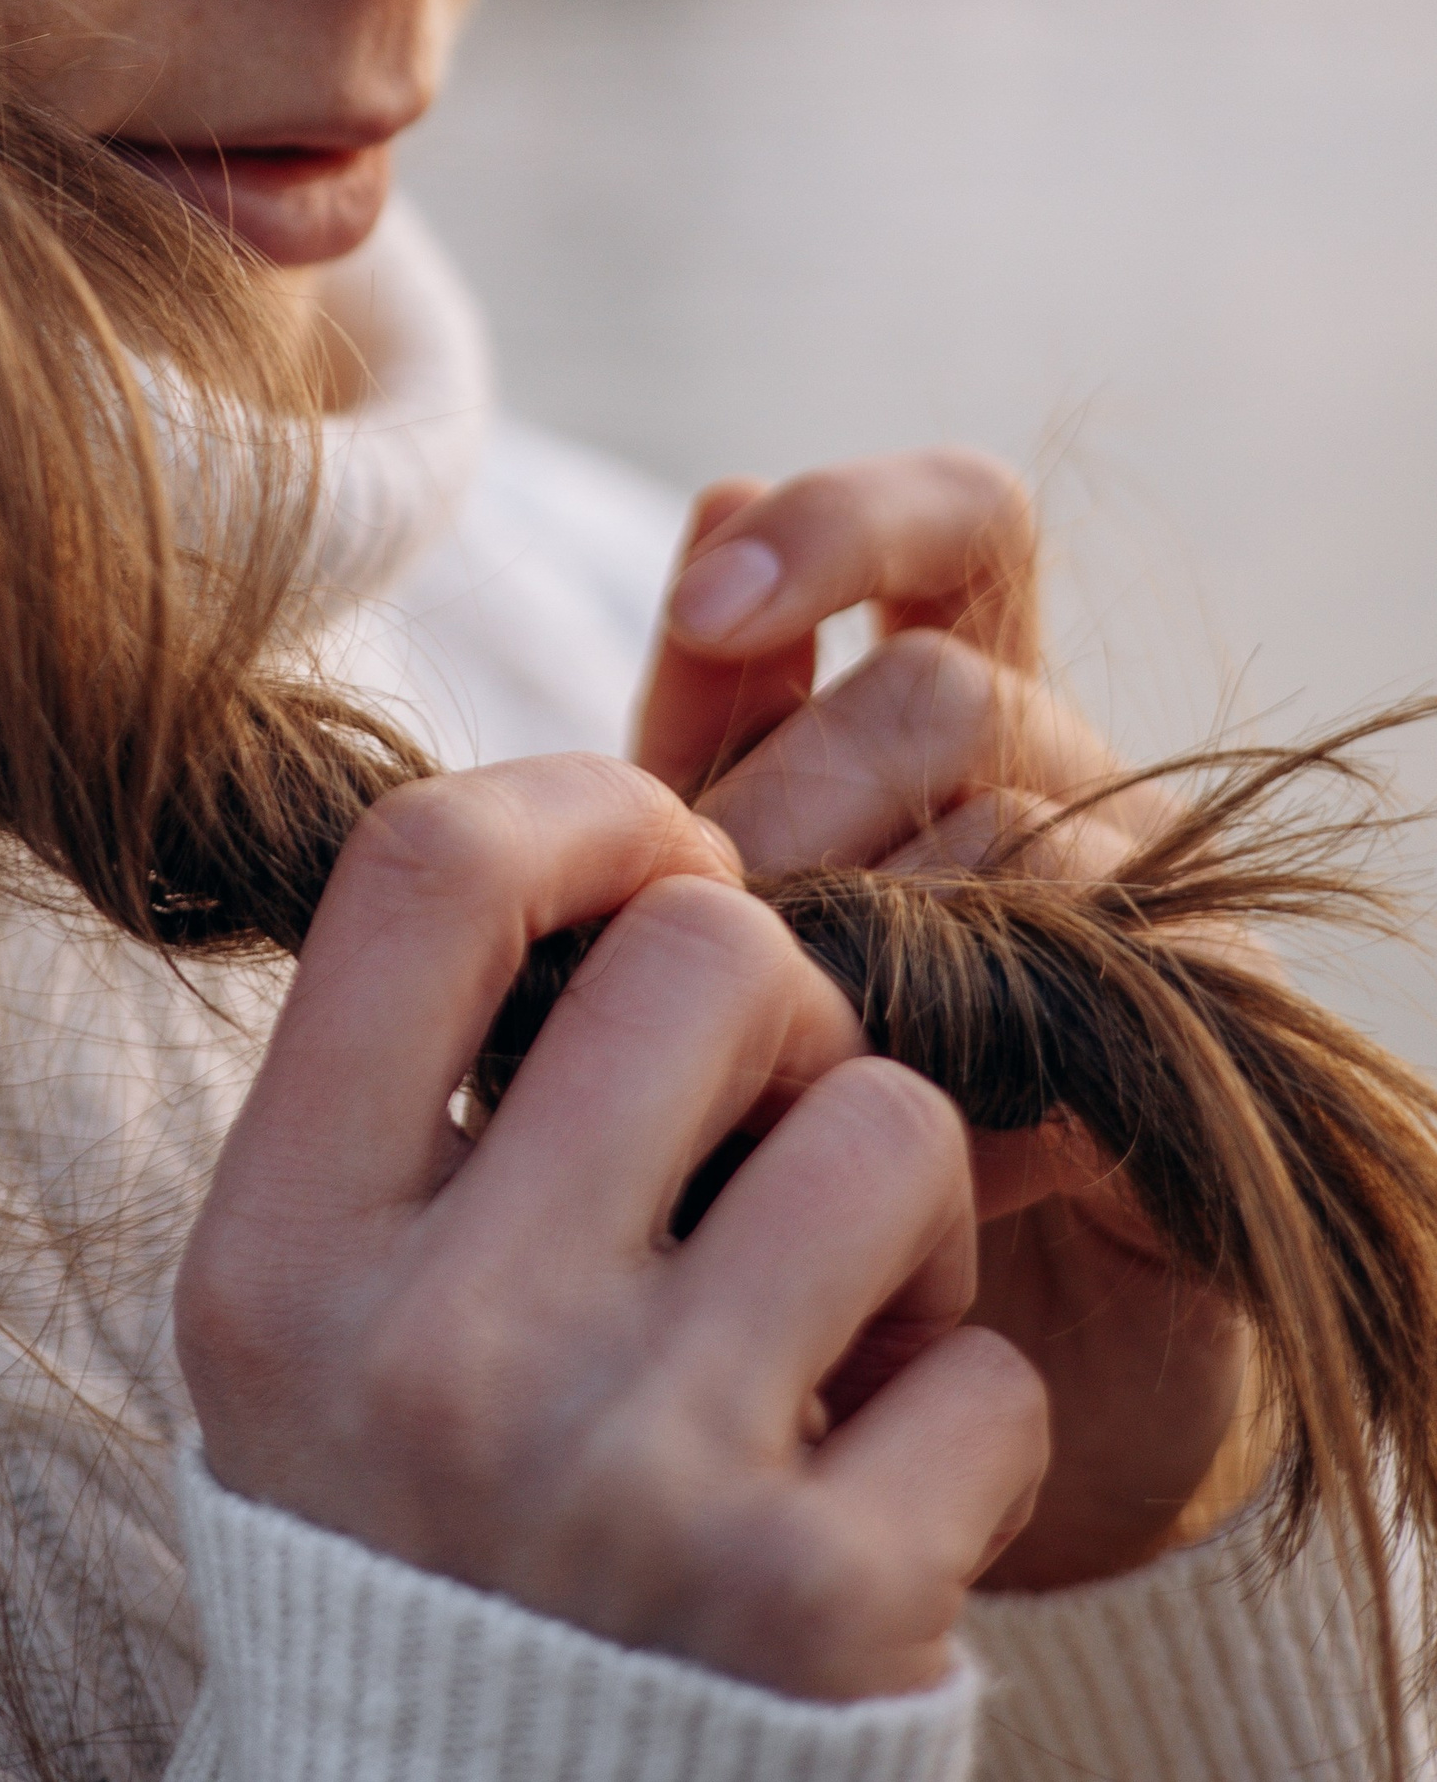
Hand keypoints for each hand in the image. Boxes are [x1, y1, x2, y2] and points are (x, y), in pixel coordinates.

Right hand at [176, 754, 1047, 1699]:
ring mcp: (632, 1478)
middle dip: (781, 1010)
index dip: (584, 807)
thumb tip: (624, 856)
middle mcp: (438, 1354)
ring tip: (826, 1322)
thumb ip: (406, 1102)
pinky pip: (990, 1368)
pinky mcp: (817, 1606)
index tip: (657, 857)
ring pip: (888, 1127)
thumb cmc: (416, 1533)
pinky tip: (865, 1489)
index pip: (427, 874)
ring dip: (892, 1210)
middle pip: (710, 956)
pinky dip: (959, 1416)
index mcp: (279, 1260)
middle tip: (757, 1129)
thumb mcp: (314, 1323)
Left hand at [634, 450, 1253, 1589]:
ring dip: (866, 941)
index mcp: (930, 710)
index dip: (839, 524)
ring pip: (1017, 837)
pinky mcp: (1200, 1056)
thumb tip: (710, 515)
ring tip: (759, 1056)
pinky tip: (878, 1142)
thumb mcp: (683, 910)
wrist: (885, 1368)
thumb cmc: (745, 1110)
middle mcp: (1056, 780)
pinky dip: (969, 1073)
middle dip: (789, 801)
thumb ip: (696, 732)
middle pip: (944, 690)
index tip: (698, 609)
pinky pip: (1105, 999)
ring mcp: (1143, 909)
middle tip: (689, 929)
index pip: (953, 522)